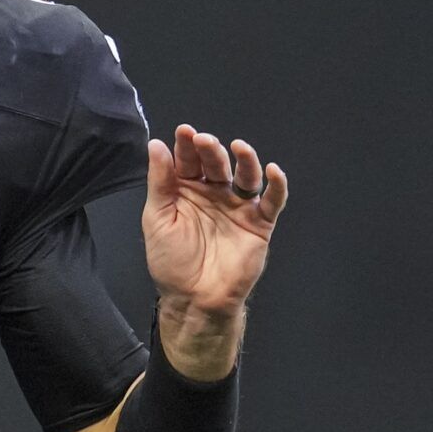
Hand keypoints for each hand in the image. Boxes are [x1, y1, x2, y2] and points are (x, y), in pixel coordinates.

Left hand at [142, 124, 288, 375]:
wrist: (195, 299)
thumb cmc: (172, 262)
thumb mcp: (157, 218)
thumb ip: (160, 182)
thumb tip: (156, 145)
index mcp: (186, 191)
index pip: (188, 161)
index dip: (186, 145)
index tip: (183, 132)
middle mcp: (213, 194)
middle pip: (216, 164)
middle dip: (210, 150)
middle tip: (204, 140)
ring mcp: (237, 207)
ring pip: (245, 176)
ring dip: (245, 160)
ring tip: (238, 147)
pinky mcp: (259, 223)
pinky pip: (272, 201)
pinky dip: (276, 185)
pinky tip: (272, 170)